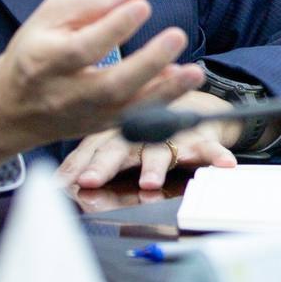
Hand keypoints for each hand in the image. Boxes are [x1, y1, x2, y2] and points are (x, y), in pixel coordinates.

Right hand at [0, 0, 202, 182]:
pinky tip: (182, 81)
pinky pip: (135, 121)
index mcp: (44, 60)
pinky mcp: (100, 128)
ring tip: (195, 72)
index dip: (114, 27)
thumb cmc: (34, 51)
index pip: (82, 47)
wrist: (11, 108)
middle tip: (177, 36)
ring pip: (128, 111)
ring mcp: (85, 116)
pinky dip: (162, 104)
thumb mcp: (50, 17)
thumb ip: (94, 2)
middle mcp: (65, 94)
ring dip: (166, 92)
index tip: (143, 5)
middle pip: (109, 86)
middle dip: (147, 63)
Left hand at [59, 90, 241, 195]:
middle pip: (120, 149)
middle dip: (105, 165)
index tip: (64, 182)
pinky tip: (224, 165)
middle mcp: (140, 133)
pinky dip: (217, 156)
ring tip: (150, 182)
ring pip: (161, 151)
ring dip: (154, 166)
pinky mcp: (200, 137)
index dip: (79, 166)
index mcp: (116, 134)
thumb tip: (56, 180)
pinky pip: (209, 148)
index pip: (94, 151)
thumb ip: (86, 159)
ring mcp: (171, 135)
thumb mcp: (114, 138)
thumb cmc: (145, 124)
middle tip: (91, 179)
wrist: (190, 99)